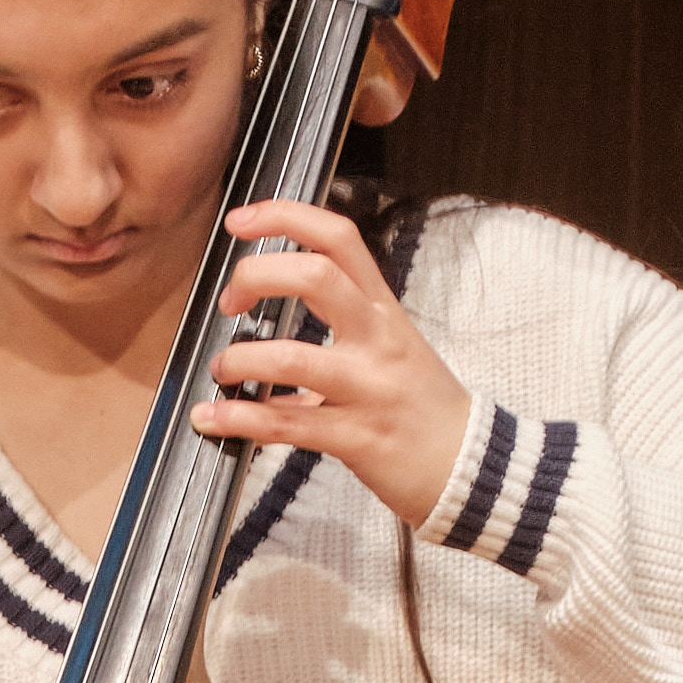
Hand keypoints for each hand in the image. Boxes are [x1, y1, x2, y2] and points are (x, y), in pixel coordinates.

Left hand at [189, 199, 475, 530]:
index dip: (285, 217)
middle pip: (315, 277)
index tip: (241, 221)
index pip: (337, 239)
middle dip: (257, 277)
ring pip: (292, 358)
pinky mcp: (357, 438)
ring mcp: (368, 388)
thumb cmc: (423, 405)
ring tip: (222, 369)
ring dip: (240, 359)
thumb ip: (342, 323)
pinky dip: (239, 419)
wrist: (470, 465)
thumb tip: (277, 316)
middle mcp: (377, 338)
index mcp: (382, 308)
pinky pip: (287, 424)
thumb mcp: (393, 345)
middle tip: (231, 301)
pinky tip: (212, 417)